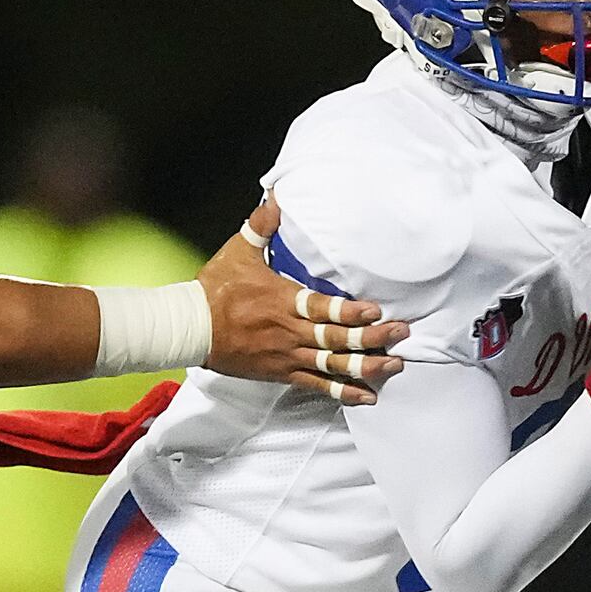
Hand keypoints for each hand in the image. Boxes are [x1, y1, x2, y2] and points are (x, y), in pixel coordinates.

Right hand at [199, 202, 408, 405]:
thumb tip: (276, 196)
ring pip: (332, 364)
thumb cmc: (214, 289)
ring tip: (393, 364)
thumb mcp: (237, 251)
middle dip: (372, 337)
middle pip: (336, 337)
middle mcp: (289, 330)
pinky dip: (342, 392)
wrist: (189, 328)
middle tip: (402, 333)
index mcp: (282, 300)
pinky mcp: (280, 373)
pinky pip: (316, 385)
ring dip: (365, 365)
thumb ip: (261, 225)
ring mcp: (286, 355)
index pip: (323, 308)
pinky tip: (366, 395)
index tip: (374, 311)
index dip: (350, 311)